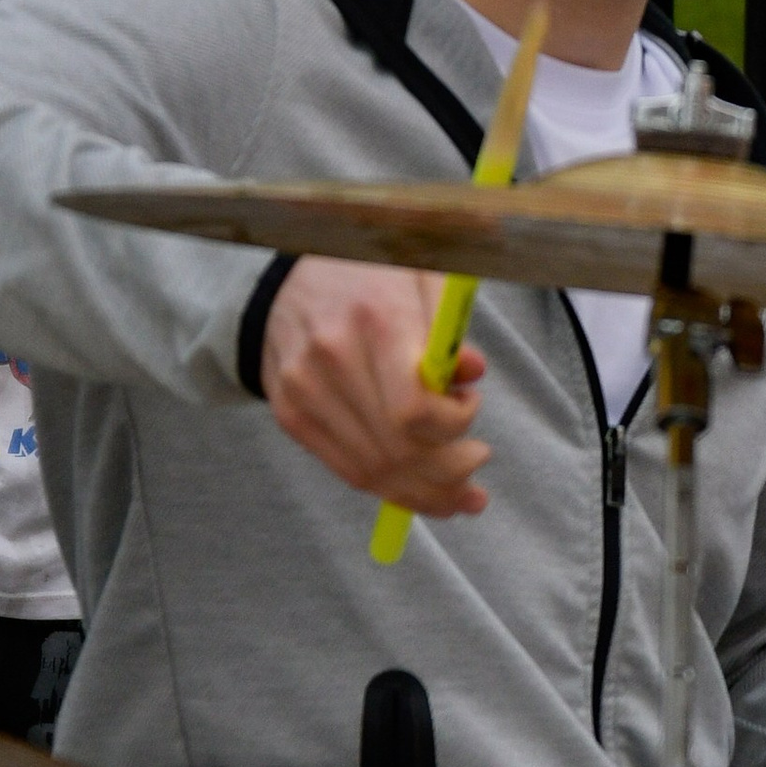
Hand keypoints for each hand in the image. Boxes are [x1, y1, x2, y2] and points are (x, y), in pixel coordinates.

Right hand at [257, 256, 489, 515]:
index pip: (414, 409)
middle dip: (450, 470)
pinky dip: (388, 487)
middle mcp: (332, 358)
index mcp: (375, 318)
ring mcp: (304, 391)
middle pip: (397, 448)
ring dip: (425, 492)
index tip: (470, 403)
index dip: (453, 424)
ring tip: (460, 489)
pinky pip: (345, 469)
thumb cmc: (372, 274)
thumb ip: (450, 329)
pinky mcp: (289, 413)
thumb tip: (473, 372)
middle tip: (478, 459)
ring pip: (372, 470)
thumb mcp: (423, 278)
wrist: (287, 276)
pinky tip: (419, 486)